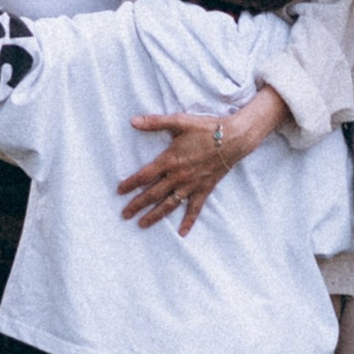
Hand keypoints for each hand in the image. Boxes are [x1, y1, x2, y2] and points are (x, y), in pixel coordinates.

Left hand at [119, 111, 229, 228]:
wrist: (233, 138)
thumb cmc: (206, 128)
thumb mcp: (179, 121)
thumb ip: (155, 122)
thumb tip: (133, 121)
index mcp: (170, 160)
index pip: (144, 176)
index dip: (130, 184)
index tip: (119, 192)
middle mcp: (178, 176)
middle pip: (153, 194)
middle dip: (137, 205)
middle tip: (124, 215)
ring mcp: (191, 185)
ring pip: (169, 204)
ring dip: (155, 216)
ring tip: (142, 224)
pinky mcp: (204, 189)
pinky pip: (195, 209)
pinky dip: (188, 221)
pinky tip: (182, 233)